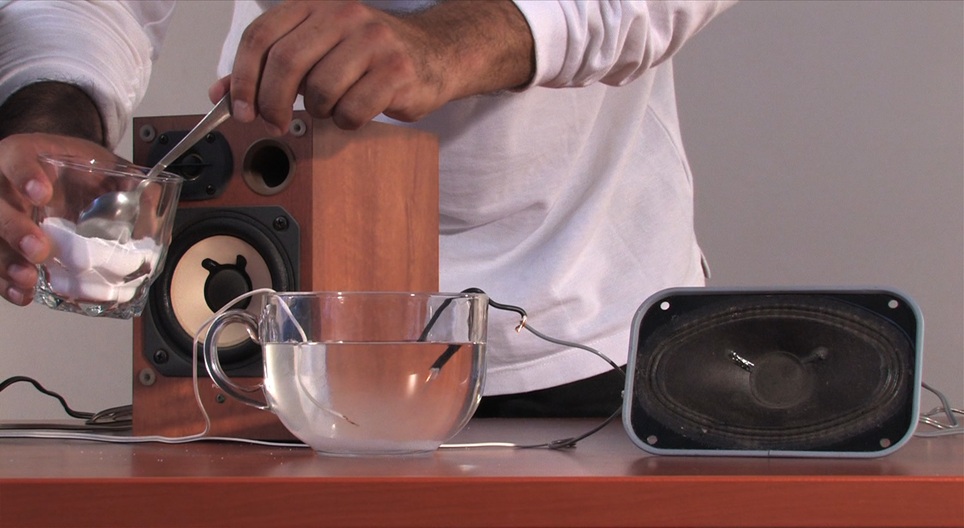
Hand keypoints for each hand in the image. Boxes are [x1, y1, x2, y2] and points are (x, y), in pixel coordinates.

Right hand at [0, 134, 117, 305]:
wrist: (65, 174)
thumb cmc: (79, 168)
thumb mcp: (103, 164)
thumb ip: (127, 180)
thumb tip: (154, 203)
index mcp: (27, 155)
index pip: (18, 159)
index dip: (25, 175)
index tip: (42, 192)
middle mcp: (5, 184)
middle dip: (15, 229)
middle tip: (38, 249)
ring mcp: (3, 214)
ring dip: (7, 261)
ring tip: (29, 278)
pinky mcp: (4, 242)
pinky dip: (6, 282)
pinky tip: (22, 293)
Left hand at [209, 0, 533, 133]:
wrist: (434, 53)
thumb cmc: (369, 55)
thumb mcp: (315, 50)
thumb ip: (268, 69)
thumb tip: (221, 94)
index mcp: (314, 3)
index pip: (260, 36)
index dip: (241, 78)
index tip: (240, 109)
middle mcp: (342, 14)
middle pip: (286, 63)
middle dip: (272, 103)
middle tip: (273, 123)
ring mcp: (373, 40)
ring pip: (320, 90)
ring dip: (318, 112)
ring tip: (331, 107)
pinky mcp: (397, 70)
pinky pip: (353, 109)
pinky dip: (347, 120)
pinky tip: (356, 111)